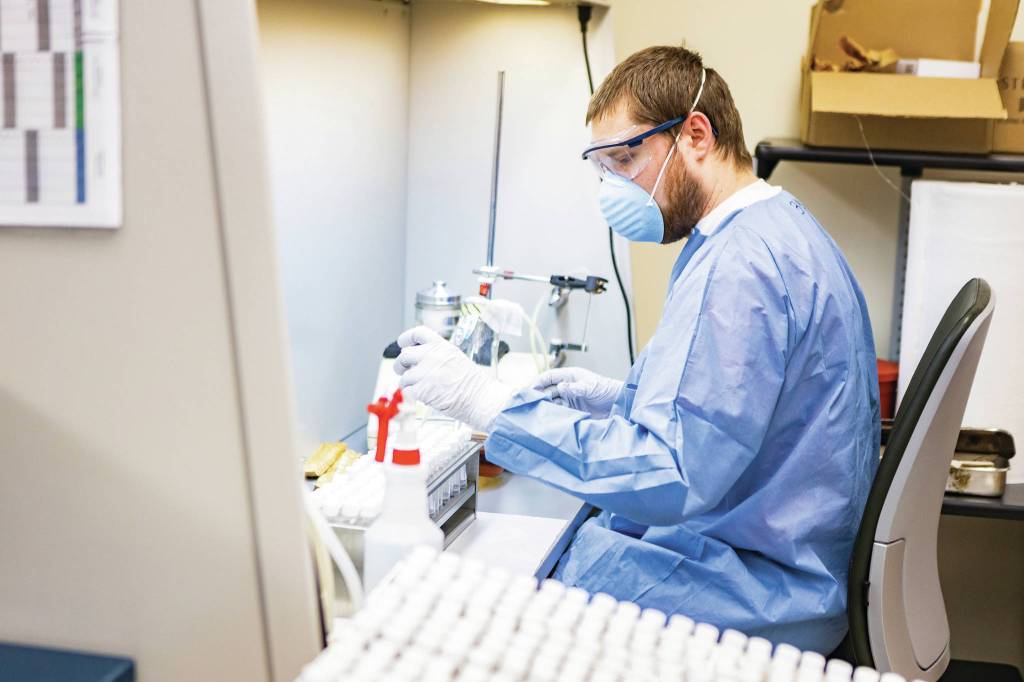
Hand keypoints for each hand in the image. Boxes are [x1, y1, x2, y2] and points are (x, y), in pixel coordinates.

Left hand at [393, 326, 514, 432]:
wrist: (480, 399)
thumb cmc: (472, 382)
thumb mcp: (456, 357)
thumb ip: (437, 354)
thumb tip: (417, 357)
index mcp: (441, 346)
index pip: (417, 333)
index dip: (406, 338)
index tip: (403, 344)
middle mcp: (431, 356)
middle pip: (404, 355)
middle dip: (401, 365)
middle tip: (403, 371)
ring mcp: (425, 373)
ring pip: (404, 376)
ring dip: (408, 383)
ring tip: (418, 388)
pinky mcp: (422, 390)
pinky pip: (407, 391)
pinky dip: (412, 395)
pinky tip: (422, 396)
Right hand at [533, 367, 623, 417]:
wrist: (619, 403)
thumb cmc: (607, 389)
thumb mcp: (591, 386)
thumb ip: (576, 387)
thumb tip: (560, 387)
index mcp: (570, 376)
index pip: (549, 377)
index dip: (538, 382)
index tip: (529, 391)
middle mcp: (567, 386)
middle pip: (547, 389)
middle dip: (539, 396)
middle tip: (530, 404)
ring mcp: (569, 398)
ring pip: (552, 401)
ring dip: (545, 406)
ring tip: (538, 413)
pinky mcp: (573, 410)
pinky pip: (559, 411)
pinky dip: (553, 414)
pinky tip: (549, 419)